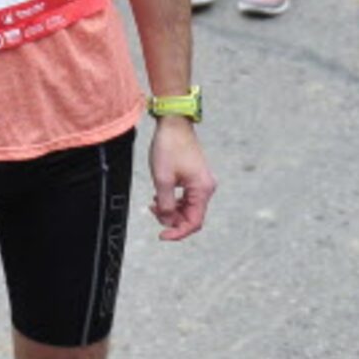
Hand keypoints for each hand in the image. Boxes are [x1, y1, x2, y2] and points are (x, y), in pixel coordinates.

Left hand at [147, 117, 214, 240]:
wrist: (174, 122)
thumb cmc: (168, 147)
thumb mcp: (162, 179)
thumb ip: (165, 204)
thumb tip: (166, 220)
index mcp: (202, 189)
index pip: (193, 222)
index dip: (177, 233)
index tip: (161, 236)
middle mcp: (206, 187)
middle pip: (191, 216)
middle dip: (171, 219)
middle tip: (152, 210)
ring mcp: (202, 182)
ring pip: (188, 207)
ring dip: (170, 210)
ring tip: (153, 203)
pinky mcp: (196, 177)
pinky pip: (186, 197)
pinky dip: (173, 200)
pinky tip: (159, 196)